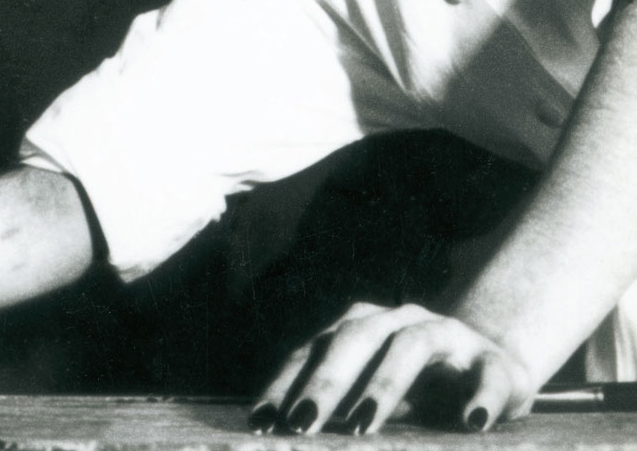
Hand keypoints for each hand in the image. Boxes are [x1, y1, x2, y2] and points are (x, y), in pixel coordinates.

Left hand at [247, 301, 534, 435]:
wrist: (494, 368)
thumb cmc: (419, 389)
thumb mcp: (372, 395)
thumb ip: (336, 407)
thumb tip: (278, 435)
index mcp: (363, 326)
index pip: (315, 349)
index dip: (286, 382)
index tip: (261, 421)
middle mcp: (400, 320)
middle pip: (355, 338)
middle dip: (325, 382)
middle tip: (301, 424)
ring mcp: (448, 335)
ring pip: (411, 345)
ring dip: (384, 384)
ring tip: (363, 425)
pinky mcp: (493, 363)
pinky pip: (487, 375)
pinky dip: (480, 396)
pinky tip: (471, 422)